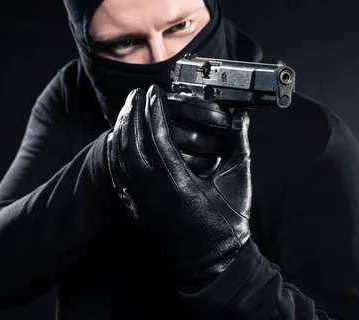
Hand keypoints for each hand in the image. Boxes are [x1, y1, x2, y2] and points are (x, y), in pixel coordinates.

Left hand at [106, 85, 251, 286]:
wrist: (212, 265)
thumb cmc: (228, 226)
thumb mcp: (238, 181)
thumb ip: (239, 144)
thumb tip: (242, 116)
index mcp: (178, 183)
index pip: (156, 136)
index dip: (153, 110)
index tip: (154, 92)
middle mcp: (153, 192)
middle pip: (131, 142)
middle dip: (132, 113)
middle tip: (137, 94)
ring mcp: (140, 203)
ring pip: (120, 158)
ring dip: (122, 130)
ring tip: (128, 110)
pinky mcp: (135, 210)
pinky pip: (118, 175)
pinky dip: (116, 153)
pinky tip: (119, 139)